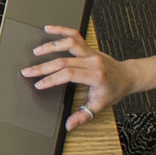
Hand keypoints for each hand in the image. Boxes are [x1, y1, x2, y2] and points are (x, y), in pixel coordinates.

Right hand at [19, 24, 139, 130]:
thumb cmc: (114, 90)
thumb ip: (82, 116)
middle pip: (63, 61)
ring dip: (50, 46)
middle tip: (28, 71)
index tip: (39, 85)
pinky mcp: (88, 47)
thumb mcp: (99, 105)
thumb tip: (68, 126)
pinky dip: (61, 30)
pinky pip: (75, 35)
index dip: (51, 79)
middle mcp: (92, 61)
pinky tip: (49, 28)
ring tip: (36, 51)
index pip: (68, 74)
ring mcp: (90, 52)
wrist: (127, 76)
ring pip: (69, 43)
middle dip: (43, 67)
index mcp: (95, 75)